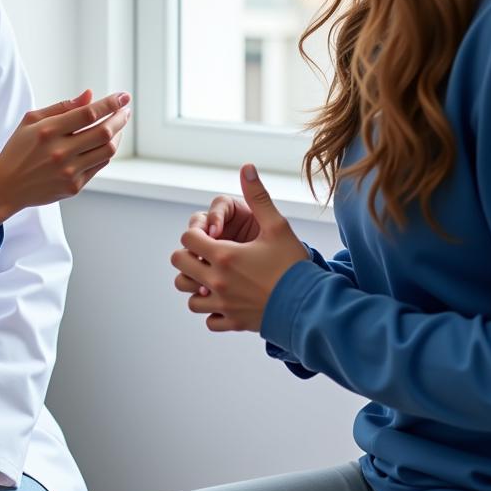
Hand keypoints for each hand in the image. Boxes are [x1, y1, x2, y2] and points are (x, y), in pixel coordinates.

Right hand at [0, 89, 130, 233]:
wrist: (7, 186)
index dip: (110, 103)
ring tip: (118, 125)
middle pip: (103, 132)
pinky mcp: (74, 186)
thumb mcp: (31, 120)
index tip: (123, 96)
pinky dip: (106, 151)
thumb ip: (62, 107)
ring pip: (107, 150)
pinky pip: (99, 165)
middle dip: (120, 117)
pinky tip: (105, 142)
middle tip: (125, 110)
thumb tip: (89, 95)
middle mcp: (60, 152)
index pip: (88, 113)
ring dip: (118, 135)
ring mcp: (69, 171)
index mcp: (48, 131)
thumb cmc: (19, 149)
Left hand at [171, 164, 306, 332]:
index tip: (211, 234)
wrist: (311, 306)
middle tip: (208, 254)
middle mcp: (217, 281)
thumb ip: (258, 196)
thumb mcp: (278, 226)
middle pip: (179, 266)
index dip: (196, 233)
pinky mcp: (233, 323)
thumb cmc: (294, 265)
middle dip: (189, 256)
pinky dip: (214, 311)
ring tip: (215, 277)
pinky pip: (209, 320)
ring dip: (198, 286)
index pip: (187, 238)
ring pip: (190, 297)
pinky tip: (228, 299)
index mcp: (224, 256)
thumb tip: (246, 167)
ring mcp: (223, 305)